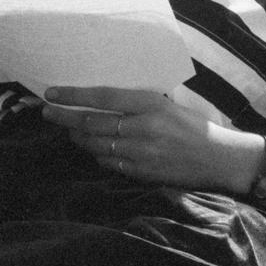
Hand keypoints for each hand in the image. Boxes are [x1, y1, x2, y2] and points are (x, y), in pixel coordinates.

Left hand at [42, 86, 261, 191]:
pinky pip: (108, 162)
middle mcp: (143, 128)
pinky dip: (97, 153)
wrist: (218, 157)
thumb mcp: (166, 104)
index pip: (102, 97)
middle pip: (92, 122)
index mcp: (150, 104)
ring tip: (67, 129)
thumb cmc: (193, 125)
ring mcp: (141, 153)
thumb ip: (136, 103)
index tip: (52, 93)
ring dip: (77, 137)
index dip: (73, 95)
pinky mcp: (141, 172)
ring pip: (96, 144)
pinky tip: (93, 147)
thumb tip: (101, 100)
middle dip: (64, 117)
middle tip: (47, 112)